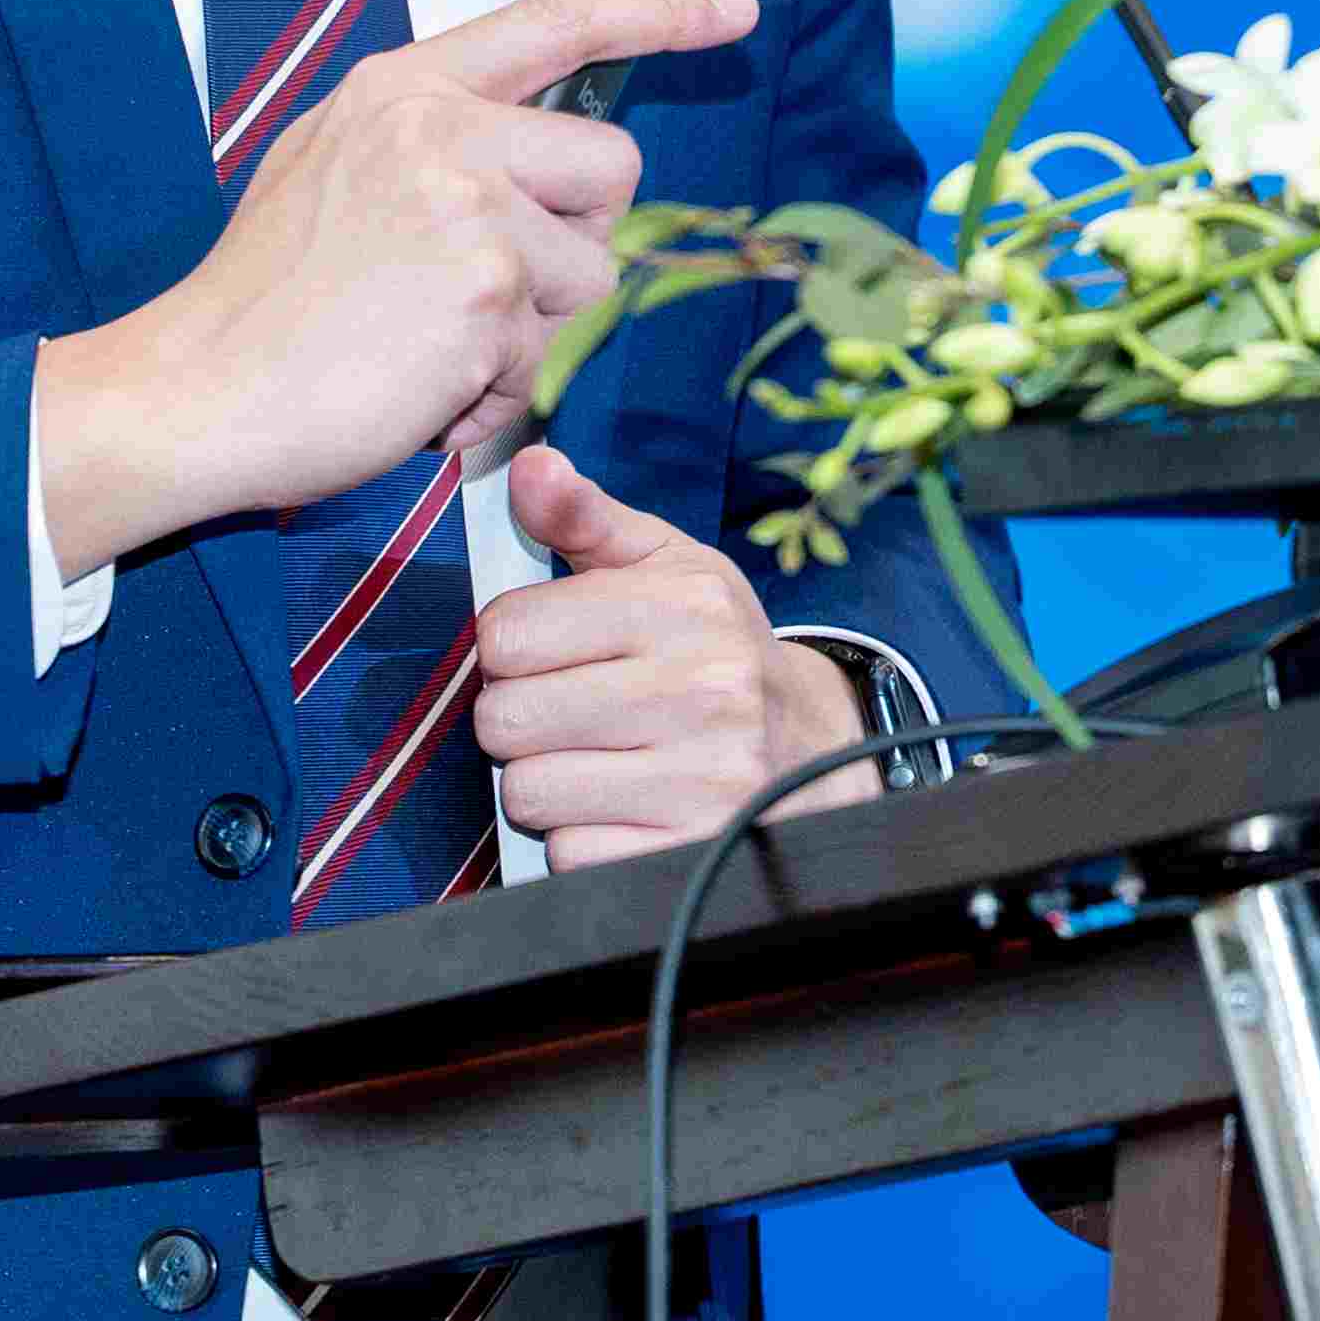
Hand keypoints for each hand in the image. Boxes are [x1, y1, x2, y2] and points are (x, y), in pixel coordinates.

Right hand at [28, 0, 756, 563]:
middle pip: (611, 170)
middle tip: (482, 287)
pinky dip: (494, 391)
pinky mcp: (489, 292)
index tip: (734, 7)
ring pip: (592, 273)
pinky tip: (419, 387)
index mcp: (405, 87)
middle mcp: (444, 128)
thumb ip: (431, 138)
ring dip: (530, 330)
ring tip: (428, 342)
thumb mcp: (331, 165)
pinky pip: (548, 354)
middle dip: (575, 240)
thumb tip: (533, 139)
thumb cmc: (264, 298)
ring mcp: (471, 205)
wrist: (196, 386)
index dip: (659, 12)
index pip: (558, 21)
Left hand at [473, 446, 869, 861]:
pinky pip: (566, 855)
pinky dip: (580, 839)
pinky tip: (623, 806)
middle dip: (521, 719)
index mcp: (685, 607)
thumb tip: (528, 465)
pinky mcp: (689, 849)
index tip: (549, 653)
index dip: (511, 647)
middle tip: (570, 711)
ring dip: (546, 782)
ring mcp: (701, 777)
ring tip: (599, 759)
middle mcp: (701, 689)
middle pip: (505, 717)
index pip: (506, 632)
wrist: (815, 750)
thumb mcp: (669, 567)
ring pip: (527, 790)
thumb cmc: (719, 651)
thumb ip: (586, 517)